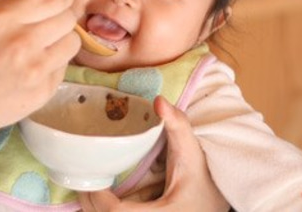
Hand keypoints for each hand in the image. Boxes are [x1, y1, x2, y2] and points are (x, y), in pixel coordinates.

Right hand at [0, 0, 80, 137]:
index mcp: (5, 18)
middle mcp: (23, 42)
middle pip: (69, 18)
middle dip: (61, 17)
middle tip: (46, 24)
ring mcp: (35, 70)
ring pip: (74, 42)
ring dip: (62, 41)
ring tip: (43, 46)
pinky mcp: (43, 91)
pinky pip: (64, 68)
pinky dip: (53, 64)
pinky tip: (34, 67)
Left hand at [79, 96, 228, 211]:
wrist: (218, 202)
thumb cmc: (204, 179)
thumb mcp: (192, 151)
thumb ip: (178, 124)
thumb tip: (158, 101)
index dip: (97, 198)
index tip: (93, 178)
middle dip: (90, 204)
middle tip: (83, 180)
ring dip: (95, 210)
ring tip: (90, 189)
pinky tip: (102, 200)